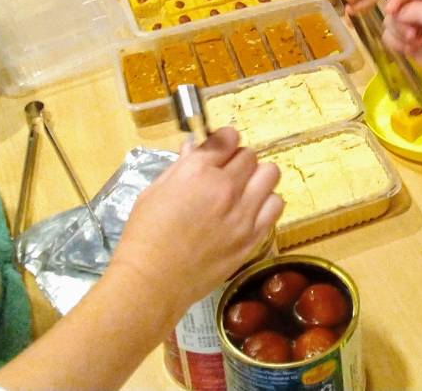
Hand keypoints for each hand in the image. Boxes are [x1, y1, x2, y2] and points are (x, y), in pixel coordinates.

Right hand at [112, 127, 281, 311]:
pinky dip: (266, 203)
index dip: (223, 142)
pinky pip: (276, 205)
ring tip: (243, 192)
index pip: (227, 138)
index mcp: (197, 172)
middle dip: (238, 160)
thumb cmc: (144, 236)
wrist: (153, 282)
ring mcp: (243, 213)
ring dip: (257, 178)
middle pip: (250, 155)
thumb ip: (180, 166)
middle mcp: (226, 187)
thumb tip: (194, 147)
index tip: (219, 150)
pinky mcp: (253, 237)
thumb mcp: (154, 191)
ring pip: (270, 175)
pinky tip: (251, 212)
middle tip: (226, 175)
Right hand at [382, 0, 421, 89]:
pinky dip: (397, 45)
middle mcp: (417, 5)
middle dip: (400, 24)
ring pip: (389, 22)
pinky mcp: (402, 37)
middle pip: (394, 7)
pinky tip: (411, 49)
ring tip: (417, 43)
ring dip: (400, 35)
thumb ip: (418, 11)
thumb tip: (396, 13)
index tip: (390, 11)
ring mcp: (408, 22)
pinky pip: (387, 36)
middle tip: (413, 36)